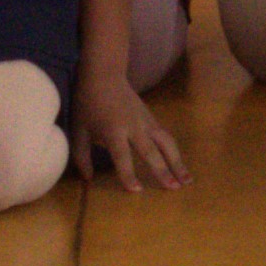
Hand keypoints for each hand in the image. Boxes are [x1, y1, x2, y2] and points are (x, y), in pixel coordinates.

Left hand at [78, 73, 187, 191]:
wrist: (105, 75)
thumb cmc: (88, 104)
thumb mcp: (79, 130)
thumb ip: (81, 156)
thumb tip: (88, 179)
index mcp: (113, 131)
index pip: (122, 156)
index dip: (128, 174)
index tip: (137, 190)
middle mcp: (134, 127)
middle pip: (151, 151)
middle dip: (162, 170)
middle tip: (173, 188)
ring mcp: (146, 122)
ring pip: (166, 143)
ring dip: (177, 162)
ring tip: (187, 181)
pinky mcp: (152, 119)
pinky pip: (167, 137)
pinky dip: (175, 152)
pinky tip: (181, 167)